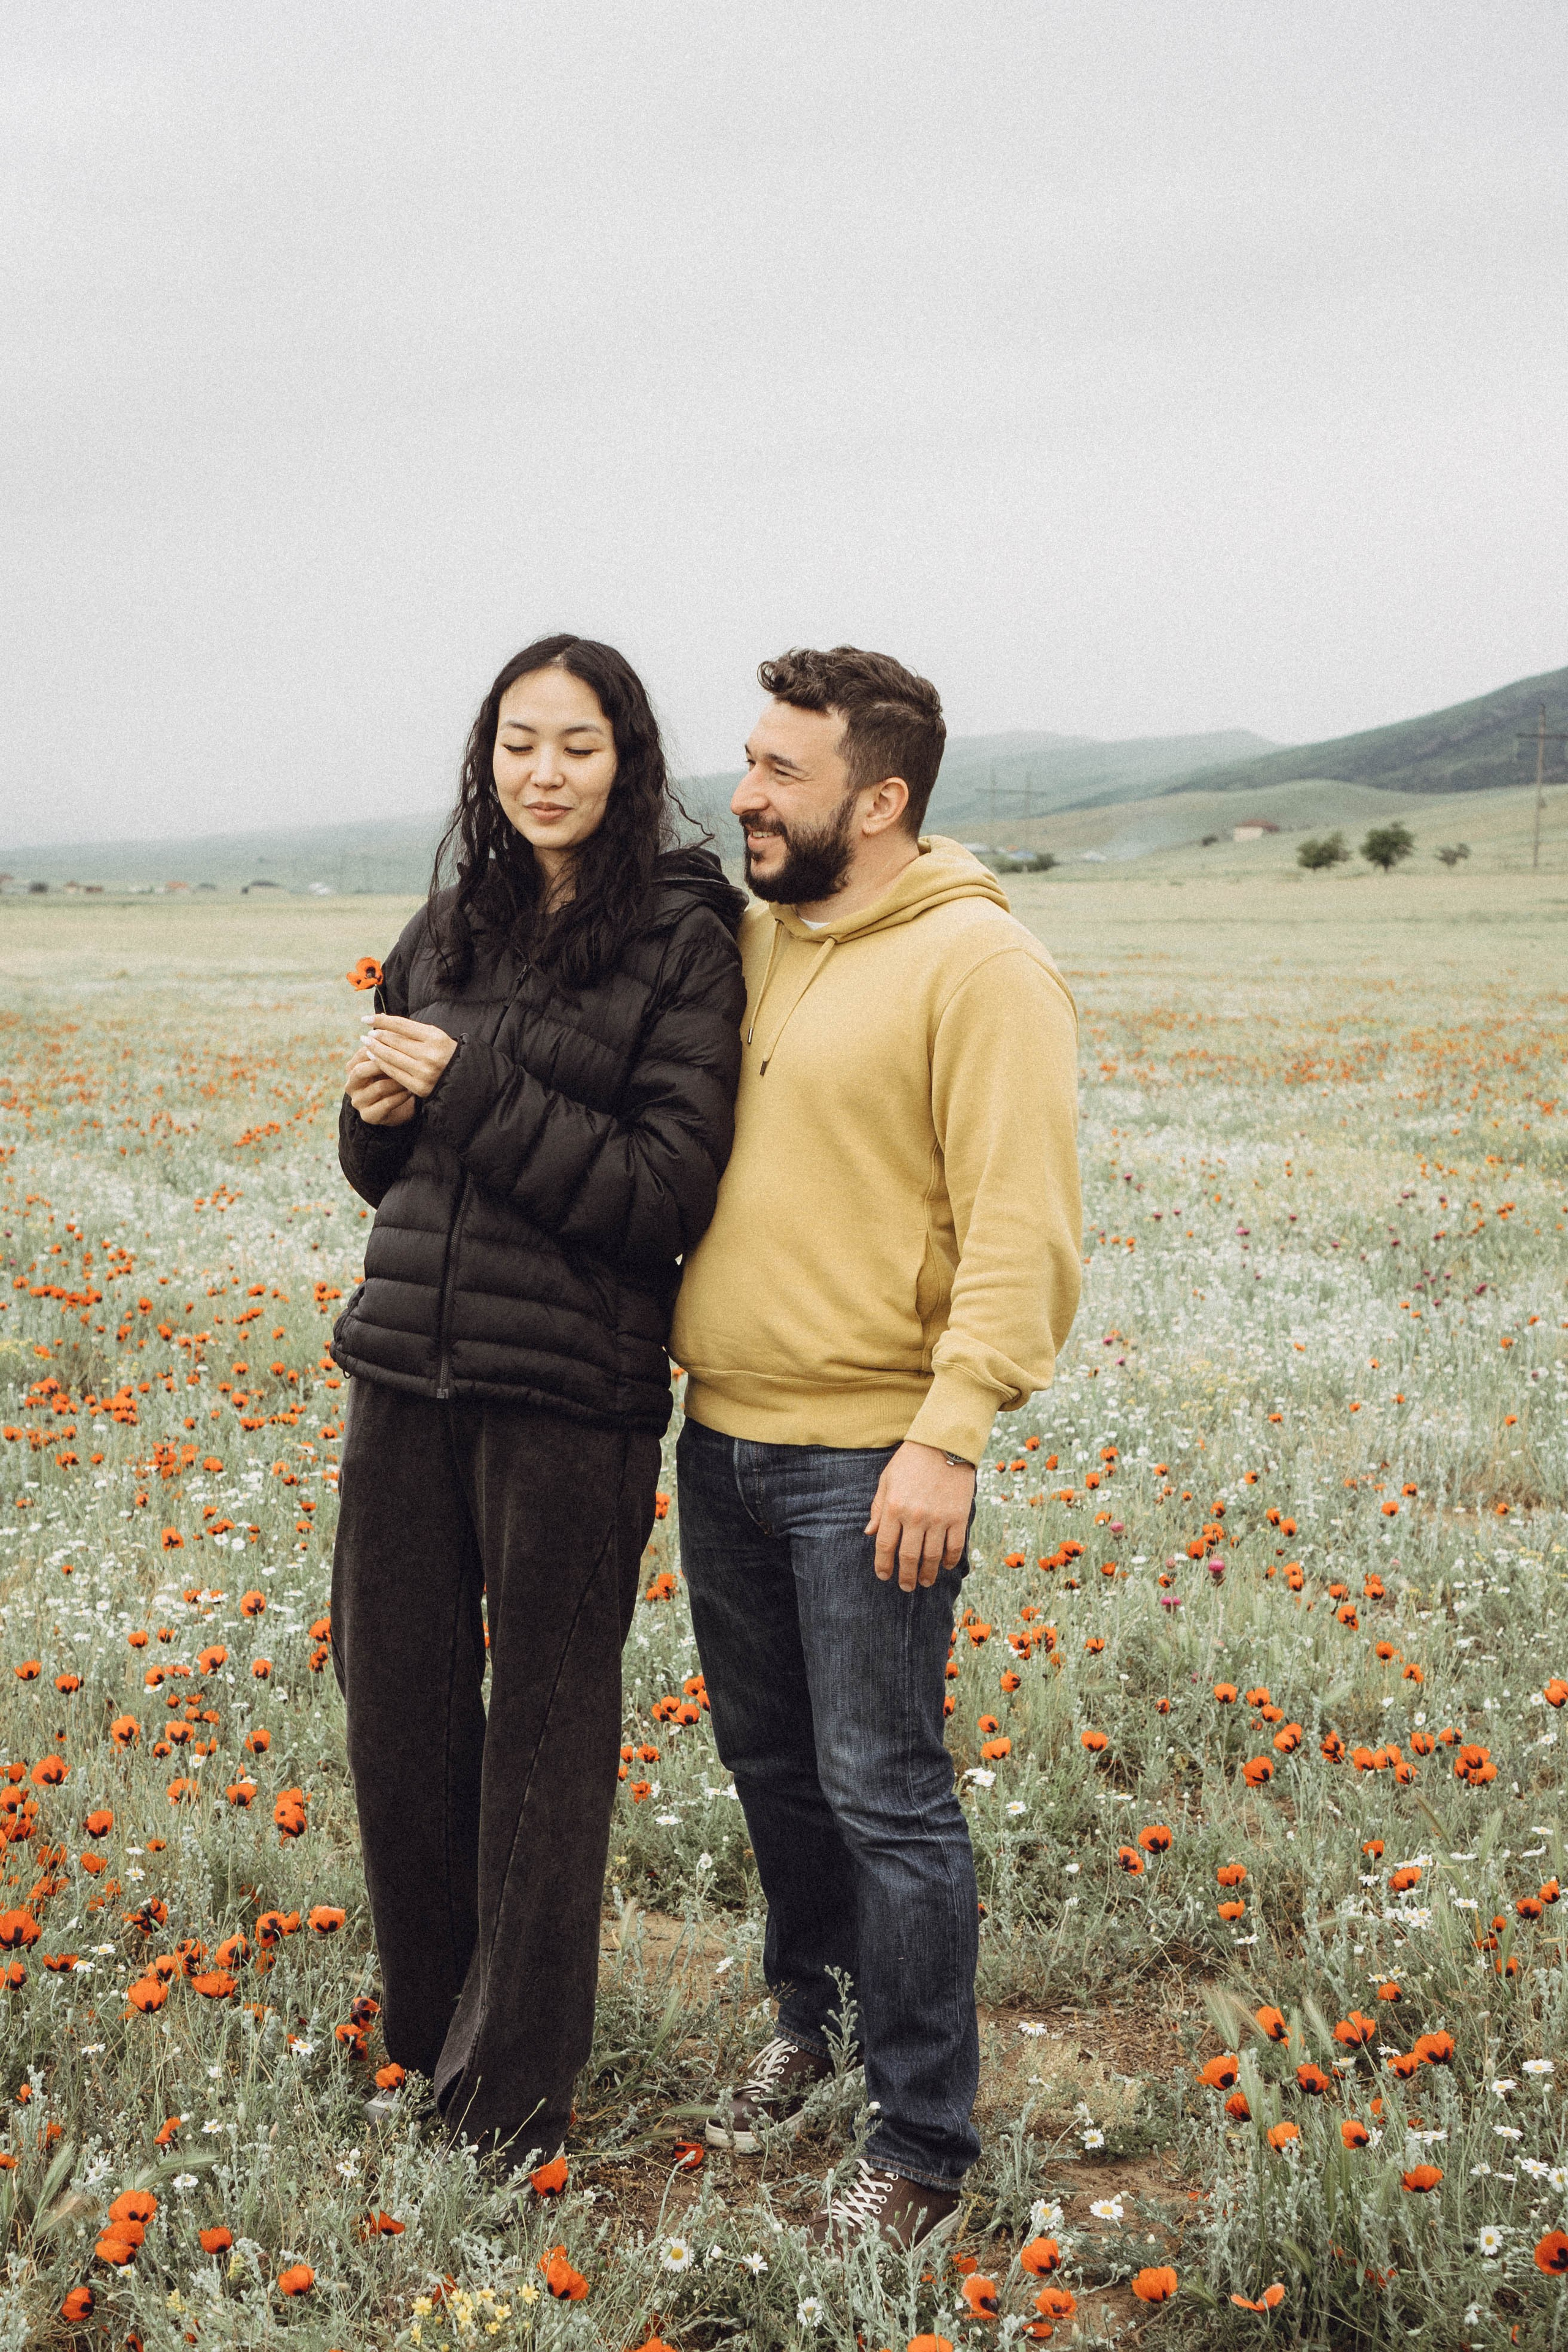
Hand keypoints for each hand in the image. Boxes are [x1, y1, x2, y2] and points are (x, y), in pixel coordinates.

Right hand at [345, 1047, 416, 1127]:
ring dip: (397, 1082)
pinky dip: (400, 1096)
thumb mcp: (387, 1061)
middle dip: (383, 1065)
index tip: (400, 1043)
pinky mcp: (369, 1116)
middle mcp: (351, 1084)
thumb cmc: (392, 1078)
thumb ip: (386, 1046)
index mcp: (352, 1067)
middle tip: (404, 1060)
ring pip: (377, 1088)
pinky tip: (411, 1091)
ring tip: (412, 1076)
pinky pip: (386, 1104)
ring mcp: (358, 1101)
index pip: (362, 1053)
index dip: (380, 1047)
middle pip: (361, 1070)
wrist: (397, 1106)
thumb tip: (388, 1021)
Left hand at [358, 1015, 458, 1098]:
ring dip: (375, 1049)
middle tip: (366, 1034)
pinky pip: (393, 1073)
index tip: (366, 1019)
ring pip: (391, 1057)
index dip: (382, 1021)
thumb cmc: (442, 1051)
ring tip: (367, 1043)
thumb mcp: (432, 1035)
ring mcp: (424, 1072)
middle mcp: (430, 1055)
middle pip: (395, 1041)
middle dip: (377, 1036)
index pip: (402, 1025)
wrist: (461, 1077)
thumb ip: (409, 1028)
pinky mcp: (419, 1087)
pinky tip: (373, 1056)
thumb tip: (380, 1018)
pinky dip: (380, 1063)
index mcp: (435, 1037)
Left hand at [867, 1441, 975, 1591]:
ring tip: (925, 1582)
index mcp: (894, 1507)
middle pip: (908, 1557)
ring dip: (928, 1573)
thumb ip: (878, 1508)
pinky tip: (946, 1566)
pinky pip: (955, 1546)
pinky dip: (951, 1560)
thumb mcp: (887, 1480)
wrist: (944, 1442)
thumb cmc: (911, 1460)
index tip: (883, 1575)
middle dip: (905, 1576)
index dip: (883, 1565)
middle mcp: (915, 1516)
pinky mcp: (959, 1516)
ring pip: (932, 1556)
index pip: (885, 1545)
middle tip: (906, 1587)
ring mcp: (939, 1518)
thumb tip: (869, 1533)